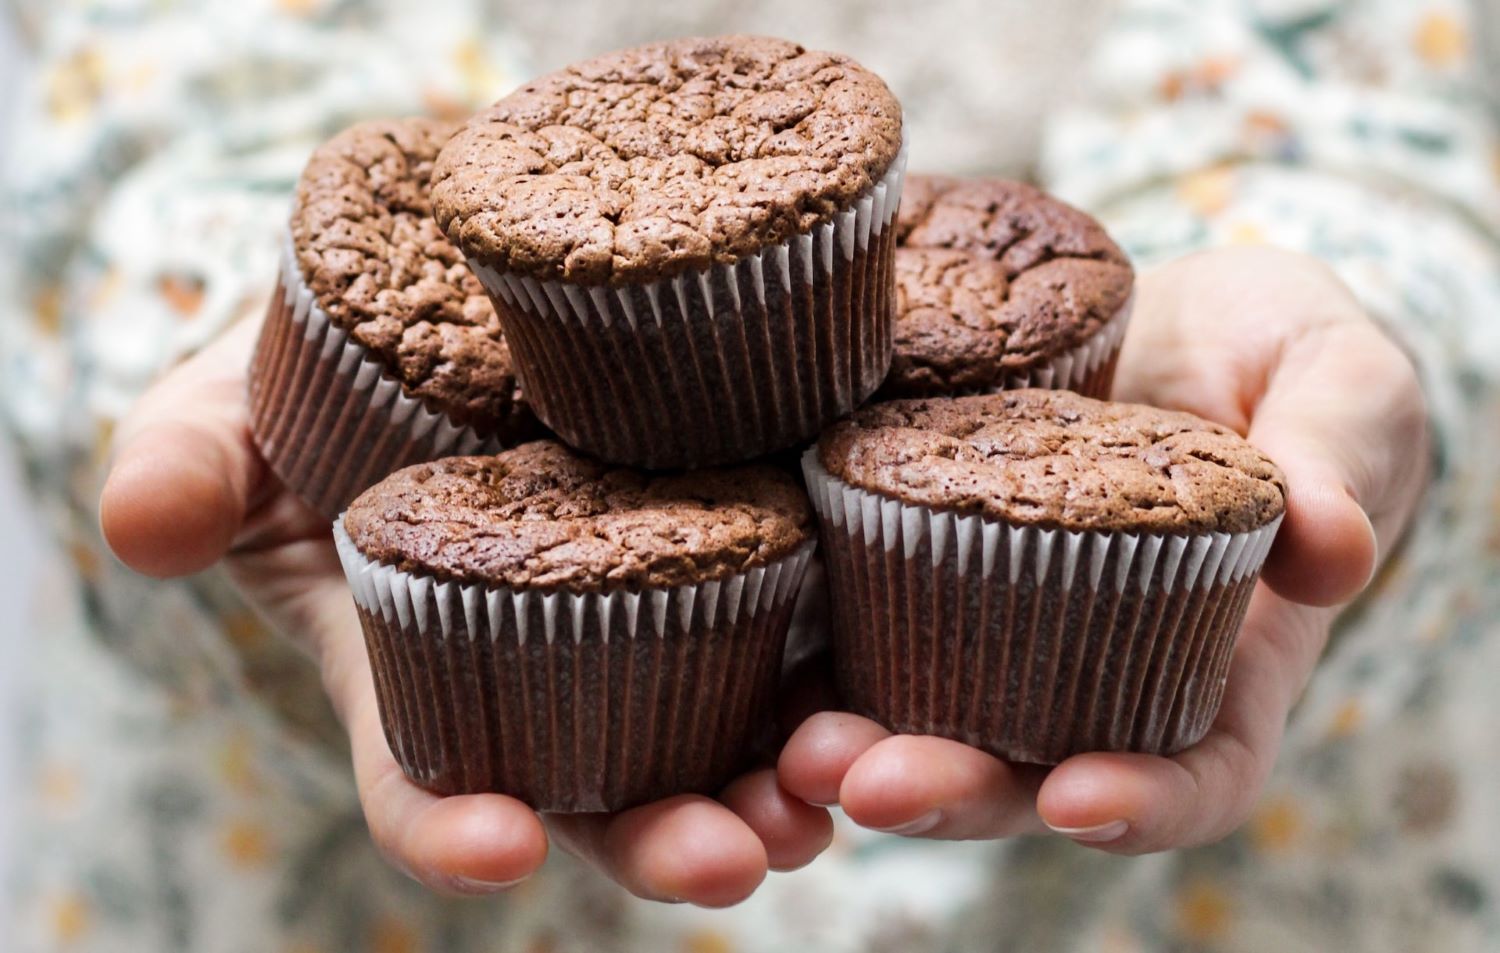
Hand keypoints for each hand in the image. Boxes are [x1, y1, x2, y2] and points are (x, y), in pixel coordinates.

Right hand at [99, 318, 831, 904]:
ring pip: (723, 729)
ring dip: (783, 778)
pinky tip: (887, 665)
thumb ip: (190, 464)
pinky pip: (802, 619)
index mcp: (420, 667)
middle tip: (732, 858)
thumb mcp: (233, 404)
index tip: (491, 849)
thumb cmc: (322, 372)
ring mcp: (654, 614)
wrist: (448, 297)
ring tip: (833, 788)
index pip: (425, 779)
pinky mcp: (743, 542)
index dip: (452, 827)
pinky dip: (845, 656)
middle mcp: (548, 671)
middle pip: (607, 787)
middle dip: (666, 834)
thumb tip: (140, 522)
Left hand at [778, 246, 1428, 851]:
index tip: (1082, 797)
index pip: (1194, 770)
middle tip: (872, 783)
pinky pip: (847, 610)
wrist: (1173, 310)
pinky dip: (792, 638)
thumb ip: (1343, 456)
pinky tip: (731, 617)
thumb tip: (1332, 547)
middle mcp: (1087, 666)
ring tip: (787, 746)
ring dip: (849, 747)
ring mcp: (986, 619)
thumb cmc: (1281, 356)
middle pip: (1021, 767)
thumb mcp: (1340, 380)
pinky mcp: (902, 552)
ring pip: (917, 712)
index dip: (1143, 802)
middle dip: (949, 790)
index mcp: (1215, 663)